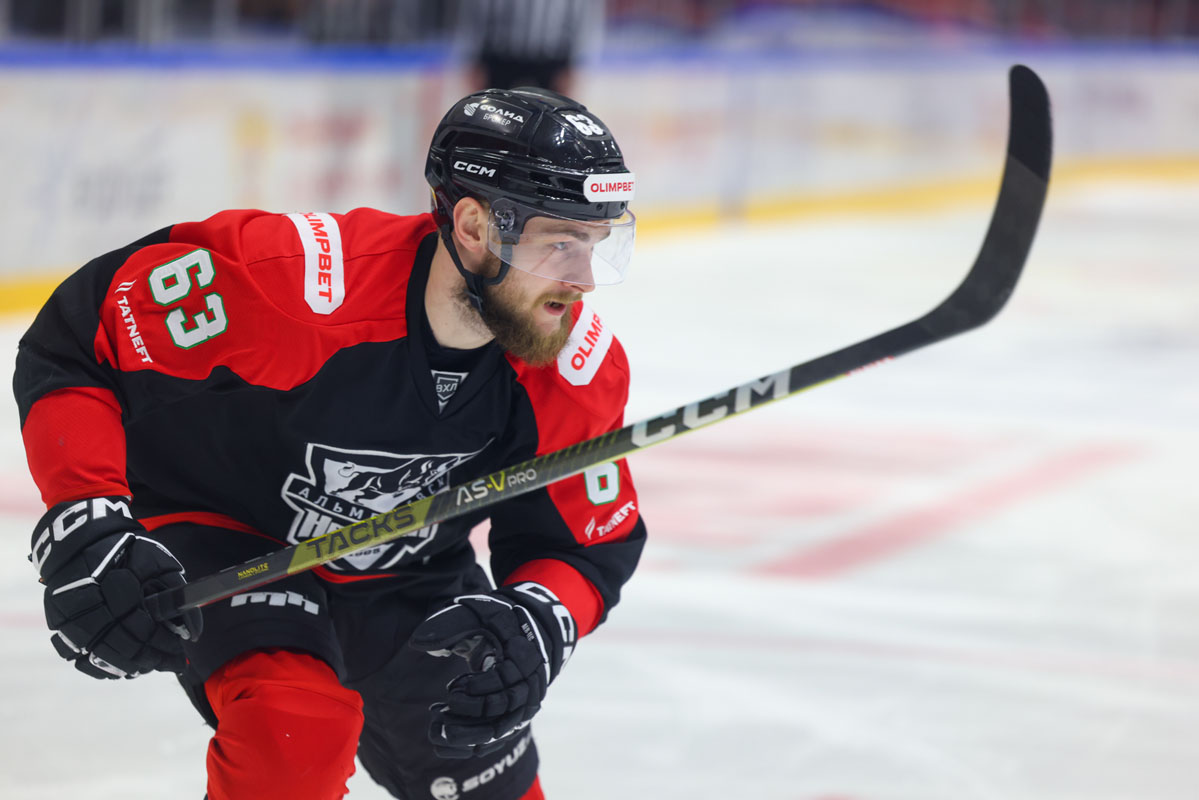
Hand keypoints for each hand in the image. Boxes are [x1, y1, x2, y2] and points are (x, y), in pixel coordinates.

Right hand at [31, 497, 201, 678]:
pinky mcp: (57, 624)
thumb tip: (191, 632)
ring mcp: (69, 617)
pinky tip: (122, 666)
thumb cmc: (126, 549)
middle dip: (153, 660)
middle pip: (124, 649)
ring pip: (100, 657)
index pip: (144, 631)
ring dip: (129, 667)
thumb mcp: (157, 562)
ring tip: (150, 666)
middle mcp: (90, 607)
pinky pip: (78, 657)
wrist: (81, 539)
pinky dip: (101, 666)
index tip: (182, 653)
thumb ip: (175, 594)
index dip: (165, 646)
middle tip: (172, 663)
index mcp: (117, 588)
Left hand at [409, 583, 576, 757]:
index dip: (478, 687)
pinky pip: (499, 735)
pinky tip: (449, 745)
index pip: (506, 678)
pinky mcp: (517, 713)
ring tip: (440, 734)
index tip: (451, 688)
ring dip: (472, 734)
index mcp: (523, 652)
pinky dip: (475, 741)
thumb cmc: (493, 620)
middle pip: (506, 707)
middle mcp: (532, 679)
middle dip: (471, 714)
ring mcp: (527, 699)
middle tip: (439, 717)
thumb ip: (448, 625)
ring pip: (503, 727)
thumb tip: (418, 643)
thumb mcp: (474, 613)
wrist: (521, 629)